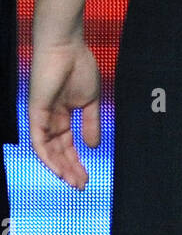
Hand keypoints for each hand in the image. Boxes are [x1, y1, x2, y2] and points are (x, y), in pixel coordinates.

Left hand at [28, 37, 101, 188]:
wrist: (67, 49)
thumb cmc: (79, 68)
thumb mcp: (90, 101)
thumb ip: (91, 123)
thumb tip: (94, 145)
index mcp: (63, 117)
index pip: (67, 146)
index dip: (76, 162)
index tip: (86, 177)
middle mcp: (50, 121)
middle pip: (58, 152)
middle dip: (69, 170)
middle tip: (81, 186)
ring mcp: (41, 119)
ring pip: (48, 151)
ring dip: (60, 168)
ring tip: (73, 182)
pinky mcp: (35, 114)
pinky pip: (39, 141)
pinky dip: (48, 156)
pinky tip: (58, 168)